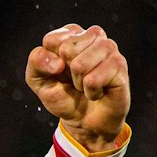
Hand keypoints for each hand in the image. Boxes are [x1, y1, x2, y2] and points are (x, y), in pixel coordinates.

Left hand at [25, 24, 130, 153]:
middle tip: (76, 81)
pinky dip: (91, 92)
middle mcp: (93, 36)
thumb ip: (36, 62)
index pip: (51, 40)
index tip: (60, 73)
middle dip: (66, 73)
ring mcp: (109, 48)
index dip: (50, 65)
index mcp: (72, 34)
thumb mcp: (38, 79)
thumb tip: (58, 63)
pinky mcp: (119, 65)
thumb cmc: (64, 97)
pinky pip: (93, 79)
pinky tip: (98, 92)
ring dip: (79, 83)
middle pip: (66, 50)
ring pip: (80, 64)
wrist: (84, 122)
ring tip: (86, 86)